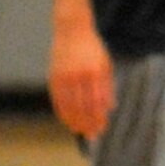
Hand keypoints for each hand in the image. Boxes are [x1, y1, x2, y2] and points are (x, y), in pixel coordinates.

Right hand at [48, 19, 115, 140]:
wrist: (72, 30)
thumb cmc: (92, 48)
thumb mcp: (105, 63)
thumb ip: (108, 86)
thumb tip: (110, 108)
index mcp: (94, 71)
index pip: (97, 102)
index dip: (99, 117)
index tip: (102, 127)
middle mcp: (78, 75)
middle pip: (82, 108)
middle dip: (88, 123)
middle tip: (92, 134)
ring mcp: (64, 77)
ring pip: (69, 107)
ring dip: (75, 122)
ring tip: (80, 131)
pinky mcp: (54, 77)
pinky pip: (57, 101)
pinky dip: (62, 113)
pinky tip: (68, 121)